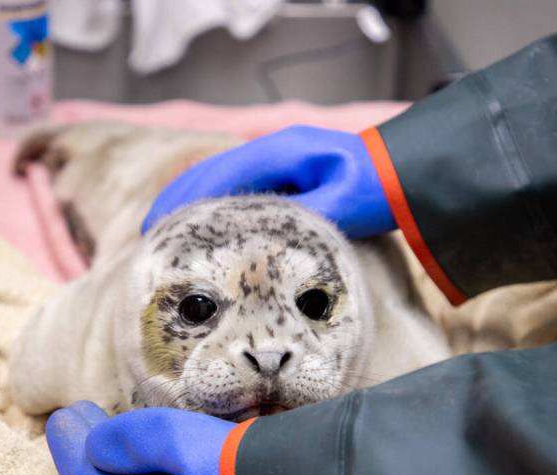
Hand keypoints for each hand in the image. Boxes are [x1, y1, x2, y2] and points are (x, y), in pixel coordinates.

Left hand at [46, 401, 241, 474]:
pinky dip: (143, 462)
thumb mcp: (180, 443)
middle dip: (88, 451)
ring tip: (103, 427)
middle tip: (74, 415)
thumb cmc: (243, 470)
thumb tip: (97, 446)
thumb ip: (132, 439)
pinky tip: (150, 449)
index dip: (69, 449)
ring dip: (115, 455)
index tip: (59, 414)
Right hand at [142, 125, 395, 238]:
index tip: (158, 231)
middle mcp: (271, 150)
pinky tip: (199, 229)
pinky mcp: (281, 174)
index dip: (184, 205)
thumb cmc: (380, 188)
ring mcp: (274, 159)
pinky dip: (210, 205)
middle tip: (149, 239)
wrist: (408, 172)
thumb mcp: (345, 205)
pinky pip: (234, 187)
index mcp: (280, 153)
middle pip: (208, 175)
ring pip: (217, 179)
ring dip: (189, 205)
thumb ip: (305, 219)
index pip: (218, 178)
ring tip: (163, 237)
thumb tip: (261, 243)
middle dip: (176, 205)